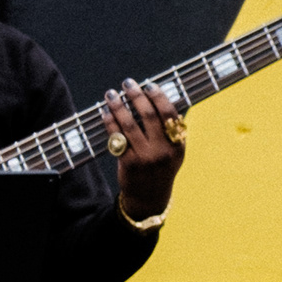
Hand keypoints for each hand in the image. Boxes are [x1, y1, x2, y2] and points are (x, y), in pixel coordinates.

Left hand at [103, 82, 184, 220]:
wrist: (150, 198)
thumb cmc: (162, 169)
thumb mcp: (175, 153)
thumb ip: (171, 130)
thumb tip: (161, 99)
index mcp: (177, 145)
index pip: (169, 114)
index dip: (158, 96)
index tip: (149, 85)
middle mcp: (162, 151)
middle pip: (147, 115)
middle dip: (136, 95)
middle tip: (128, 83)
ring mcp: (145, 157)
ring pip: (129, 124)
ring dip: (118, 106)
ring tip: (111, 94)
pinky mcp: (128, 163)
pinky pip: (116, 137)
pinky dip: (110, 122)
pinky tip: (105, 112)